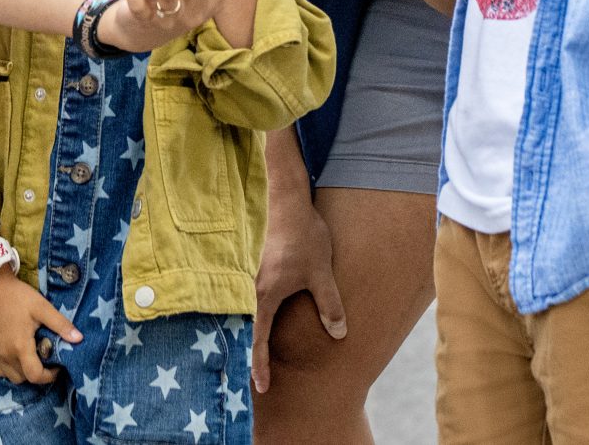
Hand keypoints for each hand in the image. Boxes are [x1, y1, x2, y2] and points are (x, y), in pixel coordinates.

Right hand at [0, 266, 79, 385]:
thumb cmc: (16, 296)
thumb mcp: (41, 307)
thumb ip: (60, 324)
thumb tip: (79, 339)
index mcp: (20, 347)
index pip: (36, 376)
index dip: (50, 376)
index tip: (57, 366)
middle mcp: (5, 355)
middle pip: (24, 379)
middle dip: (37, 374)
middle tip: (45, 358)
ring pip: (11, 377)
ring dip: (23, 373)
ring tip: (31, 357)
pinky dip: (9, 369)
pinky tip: (15, 355)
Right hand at [251, 169, 344, 392]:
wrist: (286, 200)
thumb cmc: (303, 236)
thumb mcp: (321, 273)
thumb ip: (329, 305)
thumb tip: (338, 334)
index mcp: (265, 295)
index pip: (259, 339)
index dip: (261, 365)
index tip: (262, 387)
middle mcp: (252, 289)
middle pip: (249, 329)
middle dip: (253, 355)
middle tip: (258, 380)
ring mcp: (251, 276)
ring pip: (250, 312)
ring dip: (254, 334)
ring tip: (258, 354)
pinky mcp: (255, 265)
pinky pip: (254, 297)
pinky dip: (257, 314)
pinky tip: (262, 316)